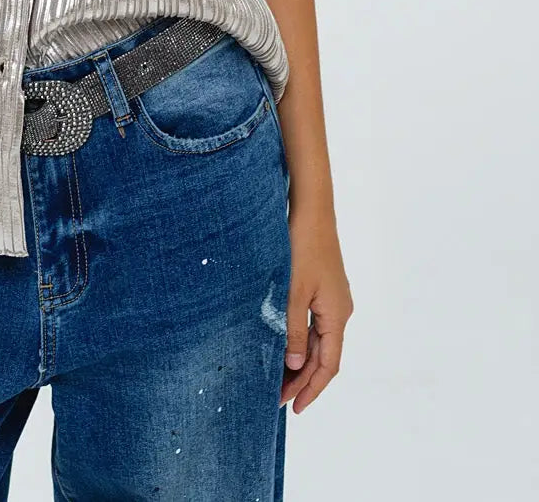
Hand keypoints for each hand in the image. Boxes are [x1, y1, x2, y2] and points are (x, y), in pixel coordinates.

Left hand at [280, 204, 353, 412]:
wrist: (311, 209)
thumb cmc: (301, 247)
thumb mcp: (293, 292)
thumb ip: (295, 330)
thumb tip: (297, 365)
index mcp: (338, 315)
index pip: (328, 366)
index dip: (312, 390)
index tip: (294, 409)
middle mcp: (340, 310)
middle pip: (324, 356)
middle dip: (303, 380)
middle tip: (277, 400)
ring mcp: (333, 298)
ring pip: (319, 340)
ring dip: (301, 361)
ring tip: (277, 380)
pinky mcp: (323, 287)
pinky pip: (314, 324)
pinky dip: (301, 340)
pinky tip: (284, 345)